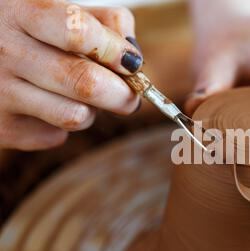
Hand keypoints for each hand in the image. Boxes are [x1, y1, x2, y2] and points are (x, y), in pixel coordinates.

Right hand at [0, 0, 142, 150]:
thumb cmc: (29, 32)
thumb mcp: (58, 10)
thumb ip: (103, 23)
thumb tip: (132, 59)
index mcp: (21, 13)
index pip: (79, 32)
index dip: (115, 51)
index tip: (131, 62)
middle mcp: (6, 53)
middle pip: (86, 84)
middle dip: (122, 94)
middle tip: (130, 94)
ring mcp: (0, 93)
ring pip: (77, 116)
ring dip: (93, 111)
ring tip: (83, 97)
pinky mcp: (3, 128)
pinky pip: (56, 136)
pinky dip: (64, 125)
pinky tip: (50, 106)